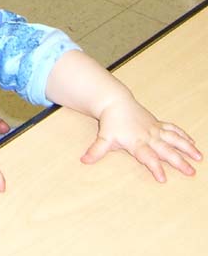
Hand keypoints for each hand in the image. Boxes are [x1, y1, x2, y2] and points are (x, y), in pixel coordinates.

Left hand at [81, 96, 201, 181]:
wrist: (115, 102)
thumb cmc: (111, 122)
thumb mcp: (103, 138)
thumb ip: (96, 151)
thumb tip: (84, 160)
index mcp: (136, 142)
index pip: (147, 157)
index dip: (154, 168)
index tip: (162, 179)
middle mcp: (149, 137)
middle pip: (166, 150)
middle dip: (178, 161)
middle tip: (191, 172)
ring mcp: (155, 130)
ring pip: (174, 139)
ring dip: (187, 148)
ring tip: (199, 158)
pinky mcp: (158, 124)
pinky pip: (173, 129)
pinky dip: (183, 136)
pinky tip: (193, 143)